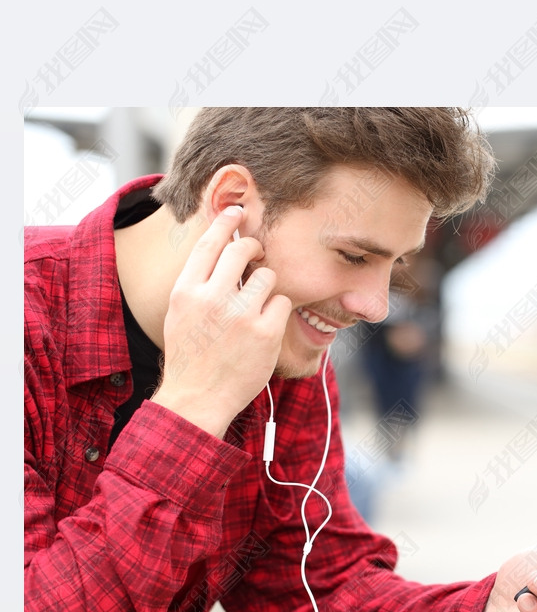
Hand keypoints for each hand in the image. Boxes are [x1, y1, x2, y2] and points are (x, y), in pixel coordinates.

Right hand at [151, 206, 291, 437]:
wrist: (196, 400)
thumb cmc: (190, 354)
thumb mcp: (180, 312)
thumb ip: (198, 279)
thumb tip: (221, 243)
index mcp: (186, 292)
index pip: (209, 243)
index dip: (226, 221)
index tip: (238, 211)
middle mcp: (212, 299)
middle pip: (243, 250)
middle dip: (254, 248)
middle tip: (256, 255)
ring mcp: (240, 315)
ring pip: (267, 275)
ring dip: (265, 287)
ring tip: (253, 308)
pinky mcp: (265, 332)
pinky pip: (281, 302)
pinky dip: (276, 312)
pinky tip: (263, 329)